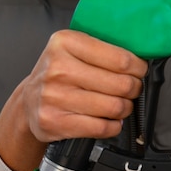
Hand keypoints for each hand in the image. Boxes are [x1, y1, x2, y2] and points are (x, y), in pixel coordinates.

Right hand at [0, 30, 147, 170]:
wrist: (29, 102)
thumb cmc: (58, 73)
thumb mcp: (74, 48)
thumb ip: (104, 48)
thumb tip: (142, 56)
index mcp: (65, 43)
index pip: (121, 59)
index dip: (138, 68)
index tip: (139, 70)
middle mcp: (58, 69)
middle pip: (122, 84)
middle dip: (134, 88)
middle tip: (131, 88)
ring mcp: (55, 97)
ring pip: (115, 107)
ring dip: (125, 108)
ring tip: (120, 103)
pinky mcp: (55, 122)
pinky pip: (102, 128)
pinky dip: (114, 125)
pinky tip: (109, 119)